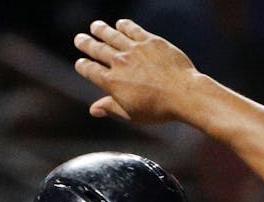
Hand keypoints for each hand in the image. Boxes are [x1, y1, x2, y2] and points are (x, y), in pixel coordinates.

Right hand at [74, 19, 200, 124]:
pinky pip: (132, 29)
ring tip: (95, 26)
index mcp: (112, 82)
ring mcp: (134, 50)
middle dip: (86, 43)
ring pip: (111, 35)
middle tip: (79, 39)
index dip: (83, 66)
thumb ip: (111, 108)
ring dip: (101, 30)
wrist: (184, 94)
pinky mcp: (150, 41)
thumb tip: (93, 110)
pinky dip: (124, 26)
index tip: (80, 63)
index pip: (90, 70)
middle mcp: (119, 63)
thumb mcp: (132, 114)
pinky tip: (120, 24)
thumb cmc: (159, 110)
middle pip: (97, 49)